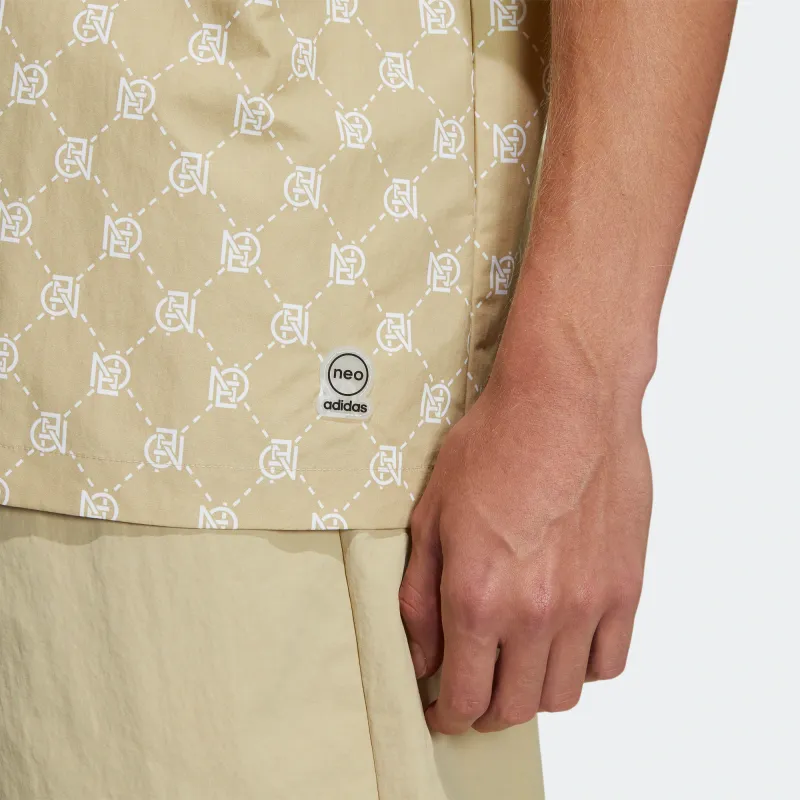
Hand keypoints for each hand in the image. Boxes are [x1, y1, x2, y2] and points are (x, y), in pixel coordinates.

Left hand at [399, 365, 651, 733]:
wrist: (565, 402)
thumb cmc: (495, 445)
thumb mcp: (432, 514)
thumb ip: (421, 596)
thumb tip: (422, 656)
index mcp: (478, 597)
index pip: (463, 697)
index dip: (447, 716)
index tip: (443, 713)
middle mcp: (534, 614)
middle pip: (513, 707)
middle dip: (485, 711)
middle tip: (475, 693)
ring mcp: (586, 605)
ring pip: (563, 695)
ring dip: (534, 692)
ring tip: (519, 665)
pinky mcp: (625, 588)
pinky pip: (609, 662)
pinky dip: (583, 666)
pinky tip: (564, 641)